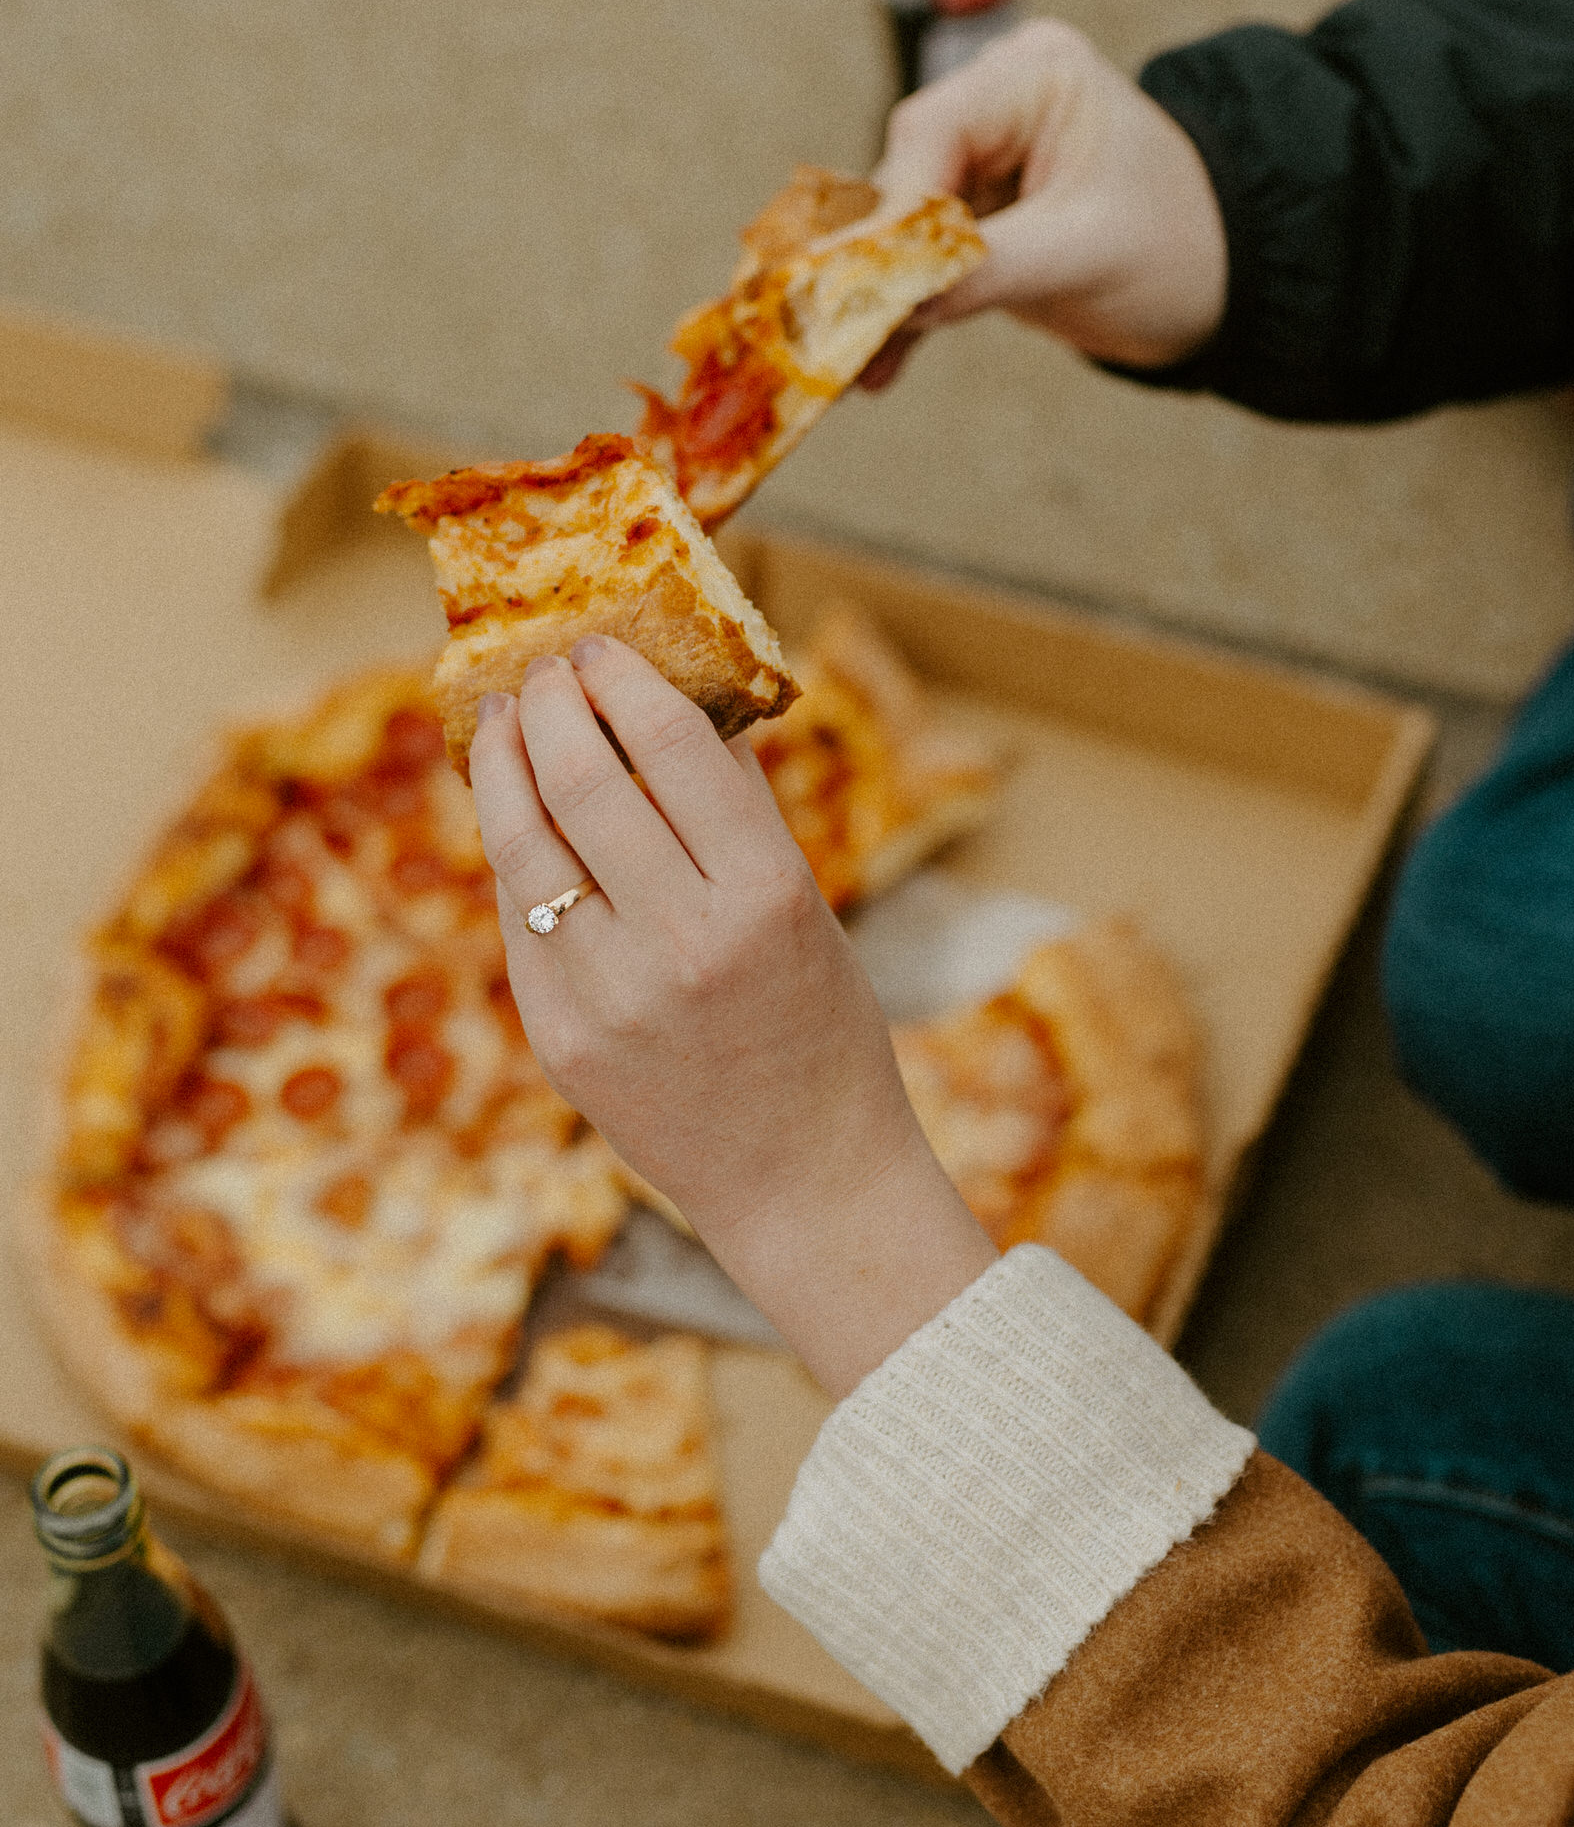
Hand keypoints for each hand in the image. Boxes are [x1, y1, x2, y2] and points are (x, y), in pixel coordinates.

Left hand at [469, 638, 996, 1395]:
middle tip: (541, 673)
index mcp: (765, 895)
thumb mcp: (804, 907)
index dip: (623, 681)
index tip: (599, 648)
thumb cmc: (820, 1027)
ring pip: (524, 843)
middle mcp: (682, 941)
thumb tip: (676, 697)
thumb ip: (736, 809)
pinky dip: (511, 849)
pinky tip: (513, 812)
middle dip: (548, 706)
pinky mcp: (558, 1037)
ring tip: (499, 722)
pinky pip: (517, 914)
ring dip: (501, 764)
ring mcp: (609, 995)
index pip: (674, 747)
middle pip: (583, 781)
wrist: (802, 1178)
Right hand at [864, 17, 1227, 385]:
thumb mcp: (1085, 255)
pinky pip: (921, 266)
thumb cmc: (1178, 247)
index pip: (931, 131)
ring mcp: (982, 161)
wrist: (1224, 281)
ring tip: (849, 369)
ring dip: (878, 302)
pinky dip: (903, 317)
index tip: (854, 281)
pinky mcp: (975, 218)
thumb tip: (890, 302)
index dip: (891, 210)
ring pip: (901, 231)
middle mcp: (998, 103)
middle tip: (830, 329)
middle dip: (873, 263)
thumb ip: (986, 270)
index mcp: (1035, 76)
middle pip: (903, 178)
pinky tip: (879, 371)